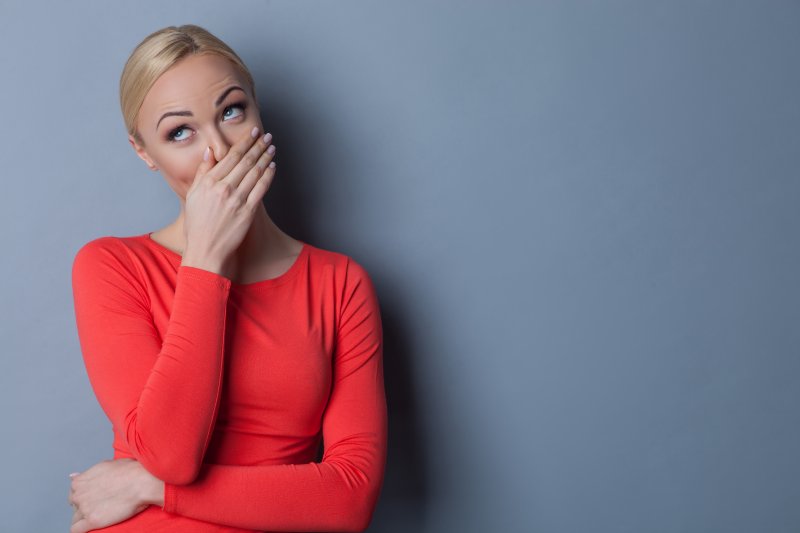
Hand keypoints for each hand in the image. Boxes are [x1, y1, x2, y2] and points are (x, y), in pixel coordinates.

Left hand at [68, 458, 159, 532]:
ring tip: (101, 516)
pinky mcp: (93, 521)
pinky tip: (93, 527)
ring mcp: (85, 508)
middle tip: (102, 506)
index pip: (74, 493)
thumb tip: (72, 476)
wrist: (142, 481)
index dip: (85, 496)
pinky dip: (82, 530)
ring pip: (76, 519)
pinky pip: (77, 530)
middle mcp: (79, 494)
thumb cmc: (129, 471)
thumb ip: (87, 474)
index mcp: (80, 481)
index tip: (96, 497)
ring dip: (85, 519)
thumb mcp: (105, 465)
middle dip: (85, 507)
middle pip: (75, 506)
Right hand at [182, 126, 276, 273]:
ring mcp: (237, 200)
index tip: (253, 133)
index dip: (244, 142)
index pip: (231, 156)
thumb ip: (202, 172)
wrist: (206, 250)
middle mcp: (224, 188)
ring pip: (255, 172)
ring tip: (271, 148)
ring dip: (265, 157)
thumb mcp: (193, 195)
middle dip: (258, 146)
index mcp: (209, 182)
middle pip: (246, 161)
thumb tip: (210, 152)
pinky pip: (261, 189)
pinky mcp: (248, 212)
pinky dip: (268, 176)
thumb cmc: (197, 224)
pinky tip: (272, 167)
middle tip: (267, 136)